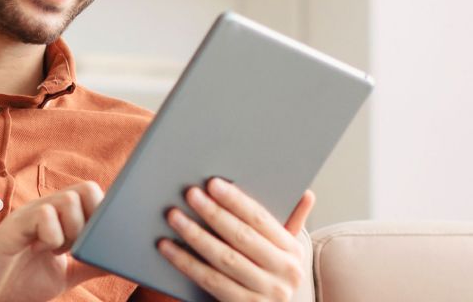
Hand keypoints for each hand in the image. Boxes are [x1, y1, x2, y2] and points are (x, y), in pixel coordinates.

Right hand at [0, 181, 107, 301]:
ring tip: (58, 250)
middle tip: (77, 247)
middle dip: (92, 220)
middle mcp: (46, 209)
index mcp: (59, 217)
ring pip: (70, 199)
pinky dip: (53, 236)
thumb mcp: (65, 273)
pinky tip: (42, 250)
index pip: (93, 194)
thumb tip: (119, 258)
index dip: (104, 214)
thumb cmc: (18, 282)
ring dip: (73, 230)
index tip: (100, 241)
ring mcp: (30, 214)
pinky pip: (45, 215)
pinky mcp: (15, 225)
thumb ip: (89, 262)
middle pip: (88, 188)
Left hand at [158, 178, 314, 301]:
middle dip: (213, 213)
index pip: (261, 219)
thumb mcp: (284, 253)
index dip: (236, 200)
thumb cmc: (270, 277)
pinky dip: (186, 262)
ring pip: (224, 259)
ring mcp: (265, 294)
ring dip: (195, 235)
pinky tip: (168, 247)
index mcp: (292, 251)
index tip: (213, 183)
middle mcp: (284, 273)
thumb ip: (291, 223)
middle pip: (241, 237)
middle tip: (190, 194)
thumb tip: (306, 194)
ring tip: (174, 216)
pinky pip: (210, 281)